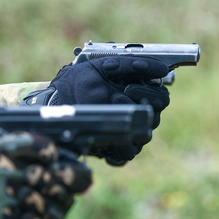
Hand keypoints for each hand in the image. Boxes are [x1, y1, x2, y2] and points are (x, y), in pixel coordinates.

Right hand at [0, 132, 91, 218]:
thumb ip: (0, 141)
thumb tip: (23, 132)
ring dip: (56, 210)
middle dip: (67, 185)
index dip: (59, 155)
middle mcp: (10, 177)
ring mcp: (10, 204)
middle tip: (66, 186)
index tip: (60, 161)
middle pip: (59, 180)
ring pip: (54, 209)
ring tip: (48, 208)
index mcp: (3, 153)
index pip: (48, 150)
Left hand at [22, 56, 170, 164]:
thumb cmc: (78, 82)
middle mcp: (134, 115)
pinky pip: (127, 154)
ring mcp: (125, 133)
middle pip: (156, 116)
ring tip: (110, 107)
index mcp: (136, 95)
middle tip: (120, 93)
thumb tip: (162, 68)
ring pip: (145, 135)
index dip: (153, 92)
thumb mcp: (103, 67)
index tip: (130, 86)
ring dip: (130, 120)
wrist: (56, 101)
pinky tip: (106, 133)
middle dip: (142, 103)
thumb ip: (132, 65)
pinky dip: (119, 144)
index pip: (161, 98)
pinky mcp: (113, 150)